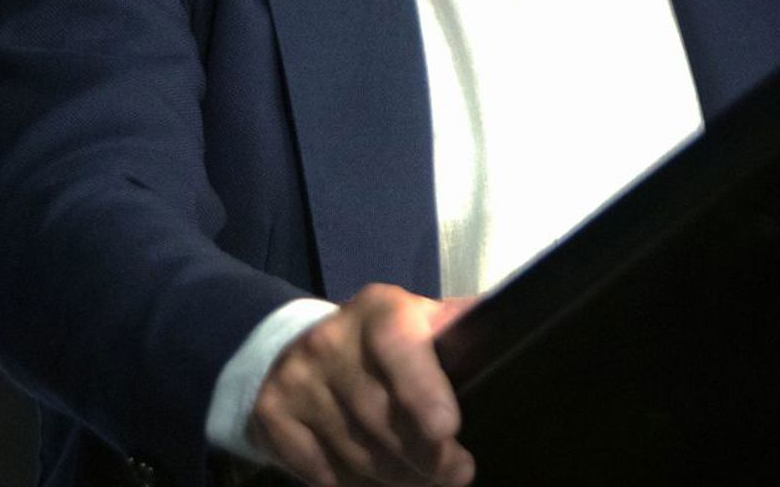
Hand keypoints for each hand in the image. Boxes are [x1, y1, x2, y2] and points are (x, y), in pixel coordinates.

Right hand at [251, 284, 475, 486]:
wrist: (299, 346)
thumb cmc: (384, 342)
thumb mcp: (419, 321)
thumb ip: (456, 329)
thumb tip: (508, 328)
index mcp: (380, 311)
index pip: (400, 348)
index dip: (422, 390)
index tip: (447, 429)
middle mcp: (332, 340)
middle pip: (381, 417)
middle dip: (425, 456)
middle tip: (455, 474)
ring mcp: (297, 378)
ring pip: (354, 451)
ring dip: (395, 477)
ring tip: (422, 480)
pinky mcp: (271, 414)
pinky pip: (319, 471)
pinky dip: (353, 486)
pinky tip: (375, 483)